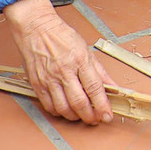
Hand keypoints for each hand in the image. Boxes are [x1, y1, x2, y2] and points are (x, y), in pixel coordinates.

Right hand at [4, 0, 114, 124]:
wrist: (37, 29)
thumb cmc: (63, 37)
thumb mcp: (87, 50)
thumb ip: (100, 71)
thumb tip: (113, 87)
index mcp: (81, 60)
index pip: (95, 88)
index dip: (102, 105)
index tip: (107, 116)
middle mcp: (64, 71)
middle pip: (79, 102)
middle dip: (90, 116)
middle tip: (96, 120)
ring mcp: (49, 78)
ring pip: (63, 107)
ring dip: (74, 116)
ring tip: (82, 116)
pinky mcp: (37, 83)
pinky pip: (48, 105)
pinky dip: (58, 112)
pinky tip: (65, 110)